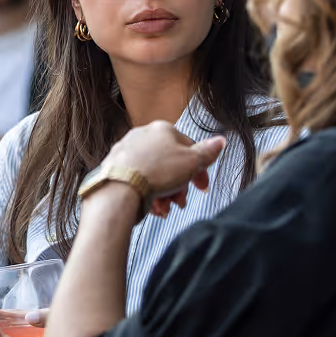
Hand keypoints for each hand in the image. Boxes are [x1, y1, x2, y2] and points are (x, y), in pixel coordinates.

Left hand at [100, 121, 224, 216]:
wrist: (120, 187)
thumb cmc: (156, 172)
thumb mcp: (191, 163)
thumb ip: (207, 152)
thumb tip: (220, 141)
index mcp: (163, 129)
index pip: (188, 147)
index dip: (199, 170)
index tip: (201, 187)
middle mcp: (143, 135)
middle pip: (170, 163)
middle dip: (179, 185)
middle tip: (181, 201)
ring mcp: (127, 150)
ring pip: (154, 173)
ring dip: (164, 192)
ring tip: (166, 207)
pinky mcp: (115, 166)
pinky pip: (138, 179)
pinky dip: (147, 192)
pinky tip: (152, 206)